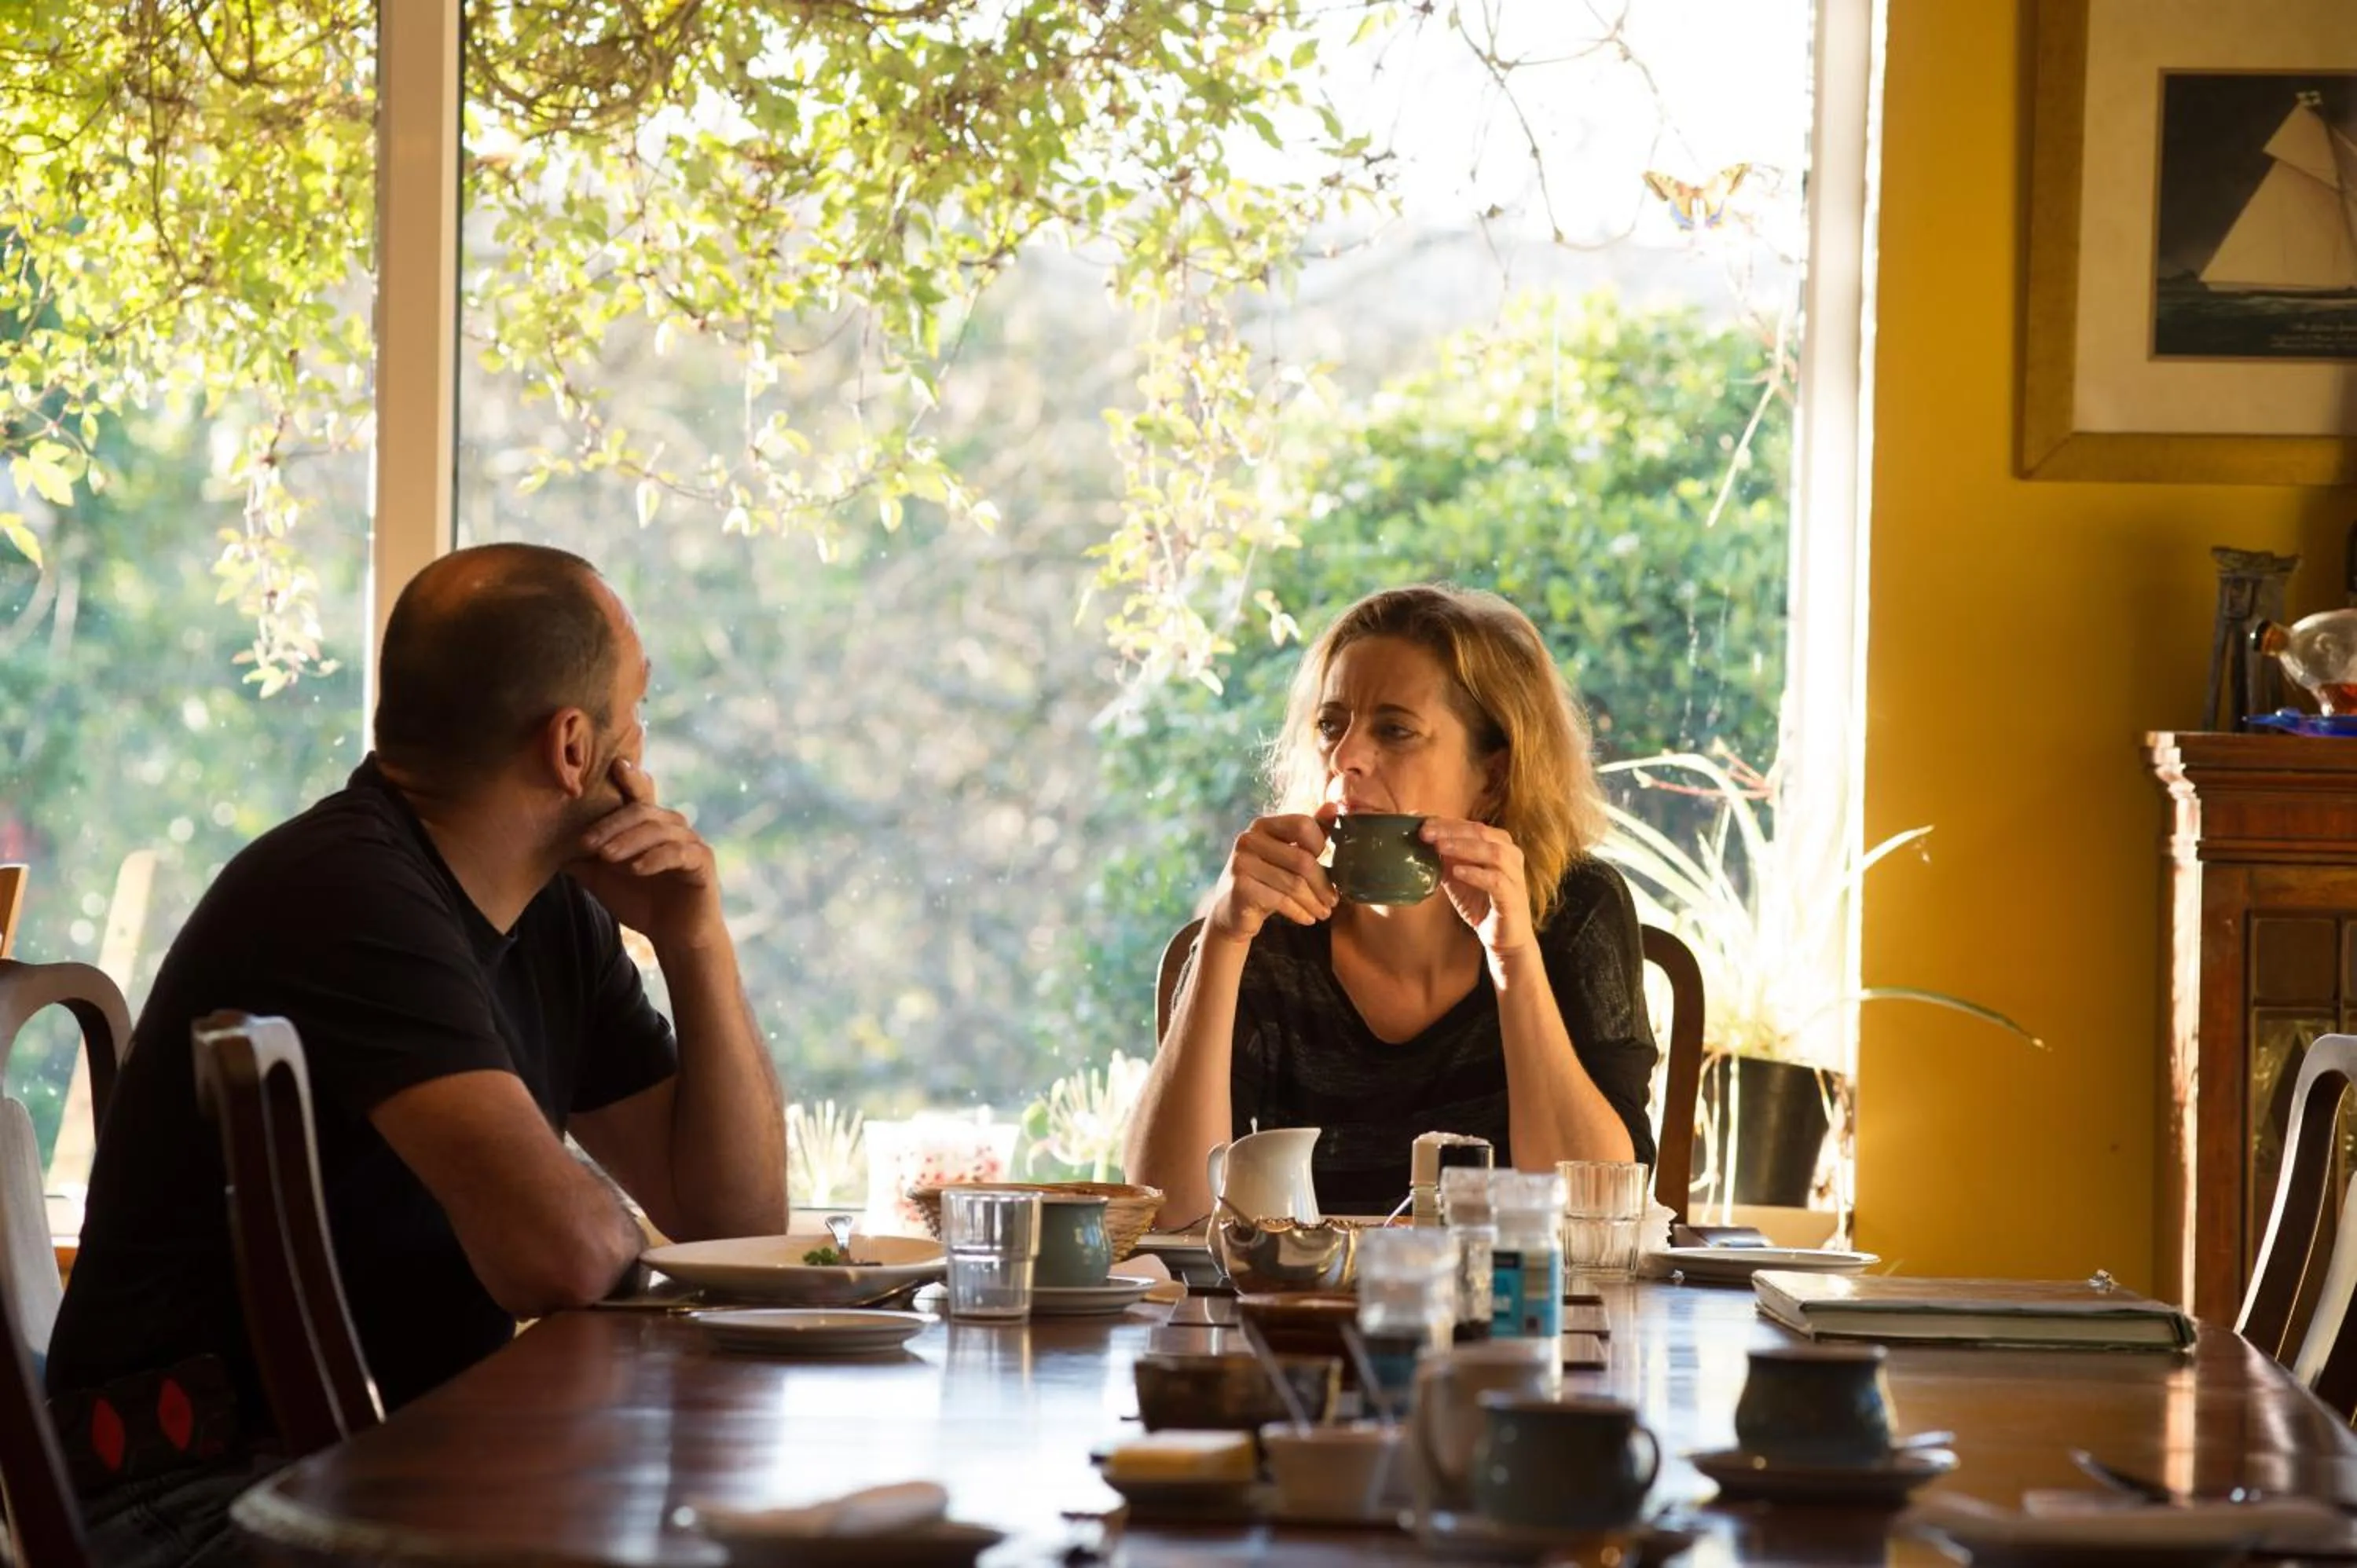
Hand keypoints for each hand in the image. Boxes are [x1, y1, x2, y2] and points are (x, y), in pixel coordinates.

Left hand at [568, 759, 725, 951]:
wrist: (675, 936)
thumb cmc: (641, 902)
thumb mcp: (603, 879)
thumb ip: (582, 859)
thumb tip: (546, 844)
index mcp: (649, 825)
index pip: (639, 794)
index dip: (630, 777)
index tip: (613, 764)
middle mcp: (672, 826)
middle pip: (642, 810)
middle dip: (611, 824)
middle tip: (586, 843)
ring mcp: (691, 842)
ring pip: (658, 830)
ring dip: (629, 841)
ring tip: (606, 857)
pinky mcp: (702, 862)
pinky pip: (679, 853)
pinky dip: (655, 858)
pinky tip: (636, 869)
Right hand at [1205, 812, 1336, 943]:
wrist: (1232, 911)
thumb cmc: (1266, 879)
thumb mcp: (1287, 853)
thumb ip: (1310, 832)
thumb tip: (1334, 806)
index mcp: (1262, 825)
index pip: (1303, 824)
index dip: (1321, 845)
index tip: (1329, 866)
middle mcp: (1248, 839)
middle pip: (1302, 859)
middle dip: (1323, 884)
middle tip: (1333, 900)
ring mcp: (1241, 863)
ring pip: (1294, 883)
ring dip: (1314, 902)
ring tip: (1323, 912)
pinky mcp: (1240, 888)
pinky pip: (1281, 900)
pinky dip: (1299, 912)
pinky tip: (1307, 918)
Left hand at [1422, 818, 1535, 959]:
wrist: (1503, 937)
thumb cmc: (1481, 902)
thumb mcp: (1457, 876)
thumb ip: (1444, 858)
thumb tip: (1420, 837)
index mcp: (1499, 844)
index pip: (1470, 825)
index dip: (1445, 822)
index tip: (1419, 821)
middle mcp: (1510, 854)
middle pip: (1480, 832)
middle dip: (1450, 831)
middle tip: (1425, 833)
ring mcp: (1514, 875)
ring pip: (1492, 852)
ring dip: (1463, 847)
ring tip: (1439, 848)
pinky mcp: (1513, 897)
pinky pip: (1496, 881)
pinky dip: (1476, 874)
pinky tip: (1457, 872)